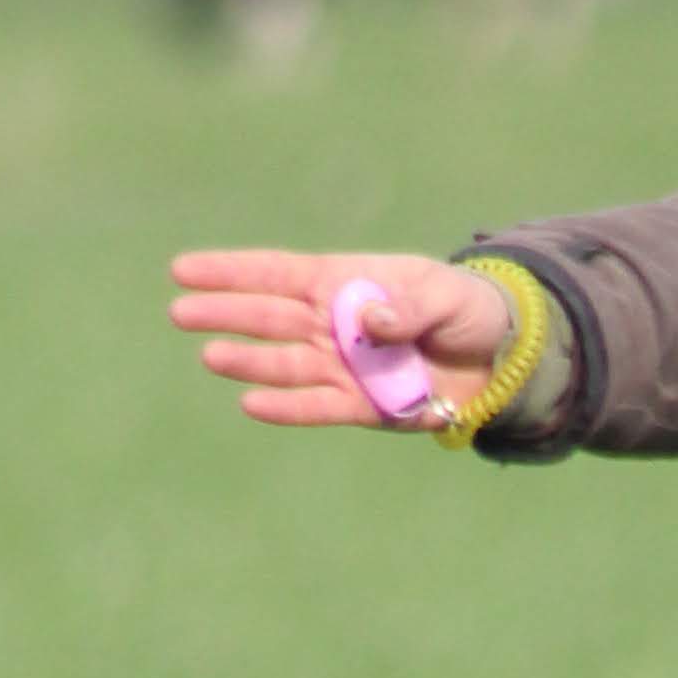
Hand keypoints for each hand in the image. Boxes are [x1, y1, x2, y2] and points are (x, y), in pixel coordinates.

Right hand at [168, 245, 514, 428]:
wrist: (497, 359)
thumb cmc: (463, 310)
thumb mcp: (444, 296)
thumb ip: (406, 306)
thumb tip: (366, 319)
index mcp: (344, 282)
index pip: (277, 273)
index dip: (232, 272)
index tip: (185, 270)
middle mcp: (331, 324)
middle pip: (269, 317)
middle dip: (225, 313)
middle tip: (181, 311)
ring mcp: (341, 366)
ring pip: (284, 363)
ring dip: (249, 361)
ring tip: (212, 357)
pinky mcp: (359, 405)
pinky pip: (316, 406)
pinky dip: (287, 407)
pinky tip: (252, 403)